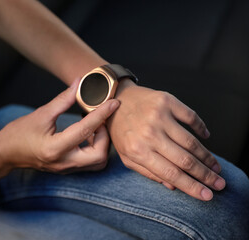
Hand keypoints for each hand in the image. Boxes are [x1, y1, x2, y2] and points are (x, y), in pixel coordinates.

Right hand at [0, 80, 119, 173]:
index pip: (85, 130)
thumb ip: (62, 100)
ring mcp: (66, 168)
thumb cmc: (18, 134)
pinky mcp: (66, 169)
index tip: (114, 103)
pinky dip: (95, 148)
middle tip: (100, 120)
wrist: (5, 154)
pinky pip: (89, 163)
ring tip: (94, 127)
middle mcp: (63, 162)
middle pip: (99, 155)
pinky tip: (87, 135)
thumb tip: (78, 84)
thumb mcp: (41, 114)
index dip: (102, 114)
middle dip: (105, 136)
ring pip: (97, 162)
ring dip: (102, 144)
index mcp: (55, 148)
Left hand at [107, 79, 225, 200]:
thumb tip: (173, 186)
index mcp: (137, 150)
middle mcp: (149, 134)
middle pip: (185, 160)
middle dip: (205, 175)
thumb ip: (147, 172)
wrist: (116, 99)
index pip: (171, 173)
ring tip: (216, 166)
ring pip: (191, 142)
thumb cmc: (121, 130)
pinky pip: (191, 117)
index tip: (207, 195)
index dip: (191, 186)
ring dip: (207, 157)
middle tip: (219, 183)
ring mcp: (158, 116)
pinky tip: (206, 137)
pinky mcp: (166, 101)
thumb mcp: (126, 155)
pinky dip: (201, 129)